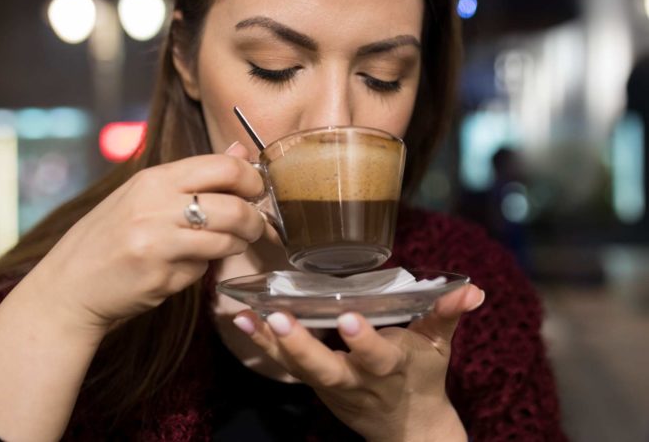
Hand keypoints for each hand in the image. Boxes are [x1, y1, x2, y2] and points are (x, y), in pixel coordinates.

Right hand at [28, 142, 265, 332]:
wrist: (69, 285)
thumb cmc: (110, 236)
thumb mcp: (146, 195)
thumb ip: (194, 176)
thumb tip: (240, 153)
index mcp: (154, 179)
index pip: (223, 168)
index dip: (252, 181)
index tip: (256, 193)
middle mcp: (155, 206)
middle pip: (234, 206)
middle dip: (255, 220)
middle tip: (255, 228)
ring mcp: (157, 243)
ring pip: (226, 241)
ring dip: (237, 245)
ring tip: (229, 246)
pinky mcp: (160, 276)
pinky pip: (202, 269)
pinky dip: (204, 268)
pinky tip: (186, 266)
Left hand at [232, 283, 485, 440]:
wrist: (407, 428)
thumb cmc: (423, 378)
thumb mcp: (439, 347)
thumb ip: (447, 314)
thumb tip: (473, 289)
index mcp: (390, 367)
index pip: (377, 357)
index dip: (364, 340)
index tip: (349, 319)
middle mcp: (356, 379)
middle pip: (327, 368)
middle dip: (303, 346)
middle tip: (280, 320)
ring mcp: (331, 384)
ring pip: (298, 368)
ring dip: (271, 342)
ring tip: (247, 314)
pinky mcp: (314, 383)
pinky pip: (286, 365)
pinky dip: (263, 343)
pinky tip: (242, 319)